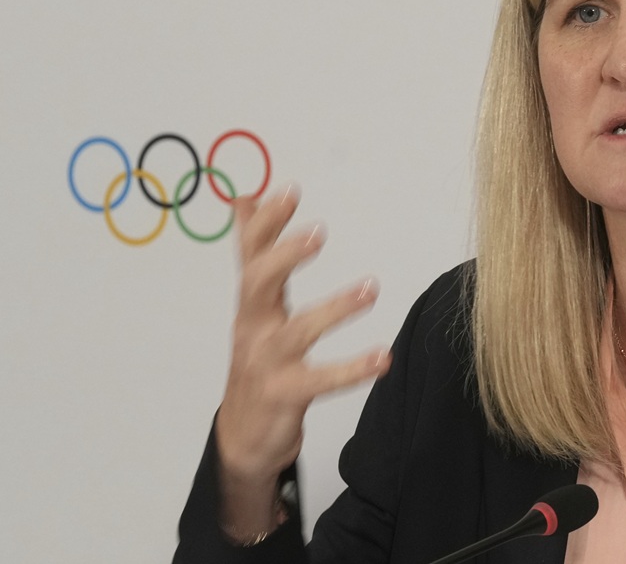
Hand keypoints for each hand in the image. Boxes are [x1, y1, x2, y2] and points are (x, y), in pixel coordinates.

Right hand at [214, 186, 390, 524]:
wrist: (243, 434)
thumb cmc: (258, 358)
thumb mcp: (254, 304)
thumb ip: (255, 251)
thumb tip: (244, 198)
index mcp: (252, 303)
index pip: (252, 254)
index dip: (267, 223)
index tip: (290, 190)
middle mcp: (253, 328)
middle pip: (258, 284)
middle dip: (285, 256)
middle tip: (319, 231)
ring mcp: (266, 363)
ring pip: (296, 332)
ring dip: (335, 308)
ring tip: (372, 287)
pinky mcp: (284, 395)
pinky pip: (320, 381)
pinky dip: (352, 369)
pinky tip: (382, 358)